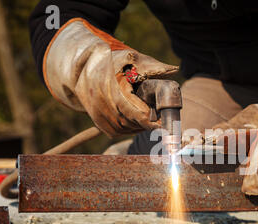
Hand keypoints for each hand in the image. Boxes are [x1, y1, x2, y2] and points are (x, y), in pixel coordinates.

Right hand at [43, 18, 177, 135]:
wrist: (83, 67)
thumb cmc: (114, 62)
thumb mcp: (133, 59)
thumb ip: (153, 66)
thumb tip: (174, 70)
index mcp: (114, 87)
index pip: (137, 112)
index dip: (152, 121)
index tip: (165, 124)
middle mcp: (104, 102)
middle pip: (133, 122)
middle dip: (148, 122)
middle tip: (161, 120)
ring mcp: (99, 113)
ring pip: (126, 128)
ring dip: (139, 126)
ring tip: (149, 117)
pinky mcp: (98, 121)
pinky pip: (118, 131)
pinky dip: (130, 128)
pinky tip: (136, 120)